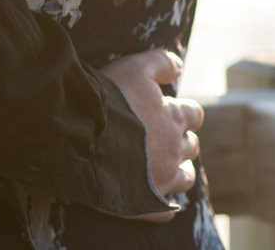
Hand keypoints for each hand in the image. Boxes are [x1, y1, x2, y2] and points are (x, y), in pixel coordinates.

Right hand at [98, 48, 202, 212]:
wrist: (81, 137)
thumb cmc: (108, 100)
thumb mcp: (134, 68)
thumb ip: (160, 63)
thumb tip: (180, 64)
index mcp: (173, 118)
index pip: (193, 114)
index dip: (183, 111)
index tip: (169, 110)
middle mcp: (174, 149)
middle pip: (191, 146)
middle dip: (180, 140)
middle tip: (160, 136)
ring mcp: (163, 179)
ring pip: (185, 178)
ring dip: (178, 171)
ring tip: (160, 165)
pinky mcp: (147, 203)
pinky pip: (165, 210)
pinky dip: (162, 204)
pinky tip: (152, 197)